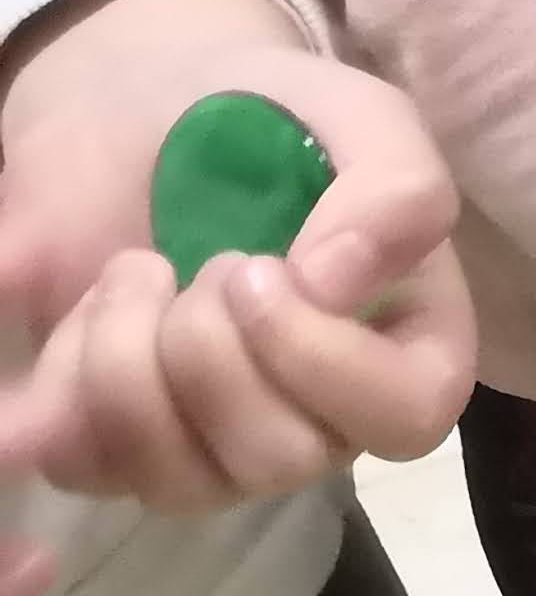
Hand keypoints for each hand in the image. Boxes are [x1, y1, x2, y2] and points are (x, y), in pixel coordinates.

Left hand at [0, 0, 479, 517]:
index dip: (322, 358)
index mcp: (409, 351)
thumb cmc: (274, 119)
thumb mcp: (359, 118)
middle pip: (277, 459)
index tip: (259, 267)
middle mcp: (323, 422)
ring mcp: (221, 451)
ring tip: (136, 270)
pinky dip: (66, 379)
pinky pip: (88, 465)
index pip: (405, 417)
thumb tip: (336, 284)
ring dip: (127, 363)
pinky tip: (90, 311)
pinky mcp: (124, 451)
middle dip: (207, 348)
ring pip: (177, 483)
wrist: (145, 113)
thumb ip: (396, 188)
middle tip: (201, 259)